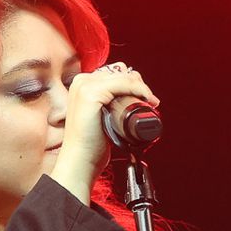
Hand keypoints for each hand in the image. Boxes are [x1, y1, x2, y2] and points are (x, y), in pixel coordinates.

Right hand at [51, 61, 160, 200]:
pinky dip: (138, 89)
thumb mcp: (100, 117)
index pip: (115, 73)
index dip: (133, 82)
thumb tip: (130, 98)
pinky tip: (145, 100)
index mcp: (81, 85)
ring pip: (124, 76)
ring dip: (141, 87)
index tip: (146, 98)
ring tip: (149, 102)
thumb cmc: (90, 143)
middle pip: (121, 72)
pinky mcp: (91, 93)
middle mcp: (81, 82)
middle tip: (149, 101)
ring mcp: (84, 86)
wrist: (80, 159)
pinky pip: (123, 84)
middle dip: (138, 84)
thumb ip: (108, 105)